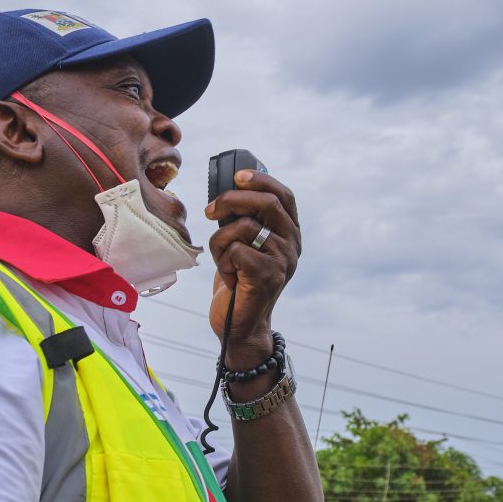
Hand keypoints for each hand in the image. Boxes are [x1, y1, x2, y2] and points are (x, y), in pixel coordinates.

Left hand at [204, 170, 300, 350]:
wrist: (240, 325)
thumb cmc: (239, 280)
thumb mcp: (246, 244)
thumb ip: (247, 219)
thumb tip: (229, 188)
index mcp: (290, 233)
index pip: (284, 195)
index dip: (262, 180)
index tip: (237, 176)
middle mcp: (292, 245)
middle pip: (266, 203)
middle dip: (232, 200)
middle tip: (210, 210)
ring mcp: (283, 261)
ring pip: (243, 227)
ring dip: (220, 241)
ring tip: (223, 260)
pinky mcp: (267, 276)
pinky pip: (235, 250)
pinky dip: (223, 261)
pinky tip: (230, 277)